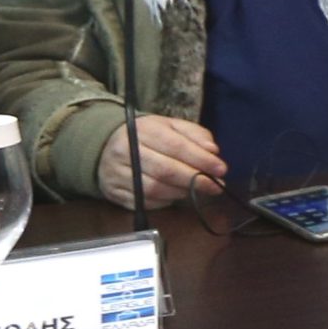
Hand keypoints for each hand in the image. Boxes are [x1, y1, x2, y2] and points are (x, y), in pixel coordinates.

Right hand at [98, 113, 227, 209]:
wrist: (106, 147)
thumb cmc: (147, 136)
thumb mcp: (170, 126)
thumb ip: (194, 134)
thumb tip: (212, 151)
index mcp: (142, 130)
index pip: (175, 146)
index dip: (200, 159)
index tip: (221, 168)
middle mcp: (125, 151)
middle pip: (165, 170)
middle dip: (195, 179)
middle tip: (216, 185)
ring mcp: (116, 174)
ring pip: (154, 189)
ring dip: (181, 192)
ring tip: (197, 189)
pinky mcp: (114, 193)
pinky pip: (144, 202)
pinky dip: (164, 201)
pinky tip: (176, 194)